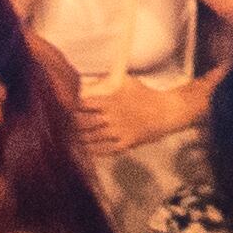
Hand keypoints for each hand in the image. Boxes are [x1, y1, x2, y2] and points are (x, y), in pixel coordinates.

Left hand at [75, 71, 191, 157]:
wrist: (165, 111)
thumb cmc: (145, 95)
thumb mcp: (127, 82)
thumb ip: (107, 81)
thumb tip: (88, 84)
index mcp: (111, 100)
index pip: (85, 104)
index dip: (74, 107)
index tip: (69, 109)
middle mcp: (113, 116)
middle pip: (85, 122)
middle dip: (74, 124)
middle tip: (67, 125)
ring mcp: (119, 131)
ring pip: (92, 137)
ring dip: (81, 138)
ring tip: (73, 138)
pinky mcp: (125, 143)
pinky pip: (105, 149)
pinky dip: (94, 150)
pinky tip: (87, 149)